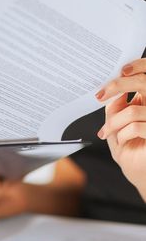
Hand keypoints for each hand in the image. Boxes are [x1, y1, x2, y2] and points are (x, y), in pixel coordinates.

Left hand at [96, 59, 145, 199]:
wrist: (140, 173)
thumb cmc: (130, 147)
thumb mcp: (117, 124)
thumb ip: (116, 106)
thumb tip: (109, 92)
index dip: (138, 67)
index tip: (121, 71)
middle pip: (144, 83)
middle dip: (119, 86)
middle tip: (100, 95)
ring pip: (133, 110)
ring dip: (114, 123)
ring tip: (106, 133)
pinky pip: (136, 127)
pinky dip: (122, 134)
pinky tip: (119, 140)